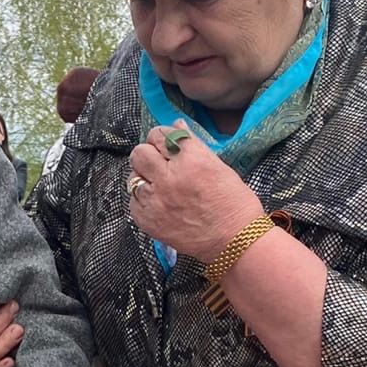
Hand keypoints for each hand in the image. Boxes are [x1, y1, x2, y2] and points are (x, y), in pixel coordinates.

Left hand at [128, 124, 262, 261]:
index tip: (165, 142)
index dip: (162, 136)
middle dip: (148, 153)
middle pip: (140, 152)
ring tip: (158, 184)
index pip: (162, 134)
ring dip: (143, 176)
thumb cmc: (234, 203)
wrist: (234, 241)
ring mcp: (155, 199)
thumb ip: (193, 146)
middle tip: (158, 162)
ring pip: (132, 175)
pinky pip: (133, 200)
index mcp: (191, 159)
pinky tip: (158, 202)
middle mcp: (169, 176)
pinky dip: (143, 199)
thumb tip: (177, 126)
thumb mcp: (218, 166)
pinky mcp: (147, 219)